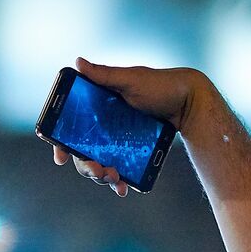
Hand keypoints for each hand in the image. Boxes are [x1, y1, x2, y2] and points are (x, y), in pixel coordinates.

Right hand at [51, 57, 203, 196]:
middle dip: (85, 166)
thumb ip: (104, 75)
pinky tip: (123, 188)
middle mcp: (103, 127)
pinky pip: (120, 170)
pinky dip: (119, 182)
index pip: (70, 129)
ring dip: (101, 176)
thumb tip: (78, 63)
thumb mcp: (131, 79)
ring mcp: (117, 141)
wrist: (189, 101)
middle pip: (82, 152)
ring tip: (112, 178)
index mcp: (96, 108)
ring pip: (99, 164)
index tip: (61, 157)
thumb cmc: (160, 85)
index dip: (61, 144)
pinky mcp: (132, 152)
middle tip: (96, 171)